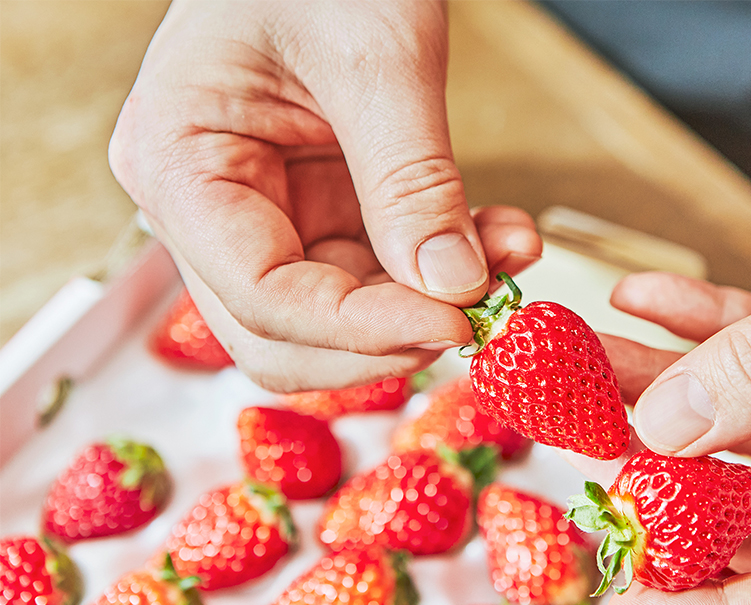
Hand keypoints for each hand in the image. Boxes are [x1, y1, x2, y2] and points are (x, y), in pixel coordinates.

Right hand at [109, 0, 540, 391]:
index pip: (261, 296)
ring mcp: (264, 212)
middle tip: (475, 315)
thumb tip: (452, 288)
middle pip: (283, 332)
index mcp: (179, 162)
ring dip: (426, 306)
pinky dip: (437, 271)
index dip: (359, 329)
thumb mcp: (377, 58)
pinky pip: (375, 274)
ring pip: (338, 317)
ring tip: (507, 259)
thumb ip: (410, 180)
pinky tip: (495, 239)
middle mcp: (207, 205)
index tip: (453, 320)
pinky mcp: (318, 209)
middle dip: (385, 337)